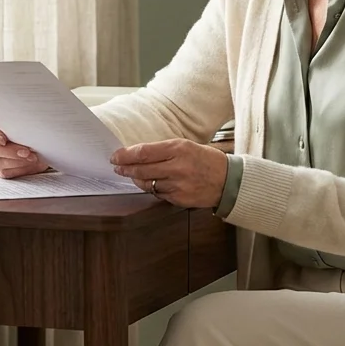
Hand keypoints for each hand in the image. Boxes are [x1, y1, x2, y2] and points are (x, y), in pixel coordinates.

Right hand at [0, 118, 49, 178]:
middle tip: (26, 151)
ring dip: (17, 161)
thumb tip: (31, 122)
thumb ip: (20, 120)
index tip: (3, 139)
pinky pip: (6, 172)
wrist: (36, 139)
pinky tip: (30, 164)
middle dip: (10, 151)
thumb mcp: (22, 119)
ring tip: (32, 157)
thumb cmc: (26, 125)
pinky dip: (20, 169)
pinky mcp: (1, 169)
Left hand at [110, 139, 227, 208]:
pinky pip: (158, 194)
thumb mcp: (187, 146)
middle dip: (126, 168)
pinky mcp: (179, 199)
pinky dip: (152, 188)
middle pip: (142, 169)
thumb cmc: (207, 160)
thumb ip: (164, 150)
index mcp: (179, 149)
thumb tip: (139, 154)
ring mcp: (178, 185)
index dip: (126, 155)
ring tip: (133, 175)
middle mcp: (177, 167)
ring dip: (137, 179)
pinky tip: (152, 183)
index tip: (116, 156)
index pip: (144, 152)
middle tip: (117, 167)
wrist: (228, 180)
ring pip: (147, 183)